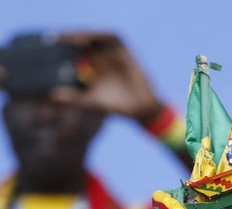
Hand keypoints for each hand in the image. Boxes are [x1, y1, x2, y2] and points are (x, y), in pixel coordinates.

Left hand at [49, 32, 163, 123]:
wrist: (138, 109)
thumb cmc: (114, 106)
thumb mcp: (91, 102)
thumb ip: (73, 98)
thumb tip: (52, 96)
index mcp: (91, 65)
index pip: (75, 49)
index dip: (64, 42)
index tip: (51, 41)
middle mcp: (100, 56)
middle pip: (84, 39)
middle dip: (72, 36)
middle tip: (61, 38)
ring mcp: (112, 52)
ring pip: (97, 36)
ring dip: (87, 34)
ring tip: (76, 39)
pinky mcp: (125, 51)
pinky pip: (113, 37)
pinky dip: (103, 35)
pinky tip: (94, 39)